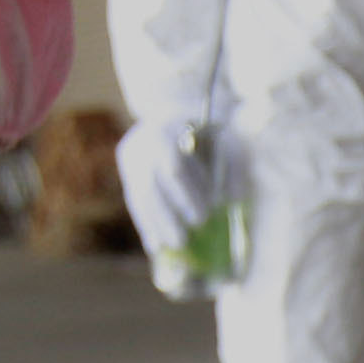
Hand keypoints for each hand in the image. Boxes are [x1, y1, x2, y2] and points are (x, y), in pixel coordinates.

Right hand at [115, 114, 221, 254]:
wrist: (178, 115)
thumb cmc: (210, 132)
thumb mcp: (227, 140)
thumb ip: (233, 165)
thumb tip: (235, 199)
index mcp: (167, 128)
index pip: (175, 165)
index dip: (189, 193)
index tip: (206, 214)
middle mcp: (142, 143)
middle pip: (151, 185)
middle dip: (168, 215)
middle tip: (186, 240)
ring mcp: (131, 159)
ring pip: (140, 197)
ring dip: (156, 226)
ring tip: (175, 246)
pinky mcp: (128, 174)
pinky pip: (135, 203)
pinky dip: (147, 225)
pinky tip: (156, 246)